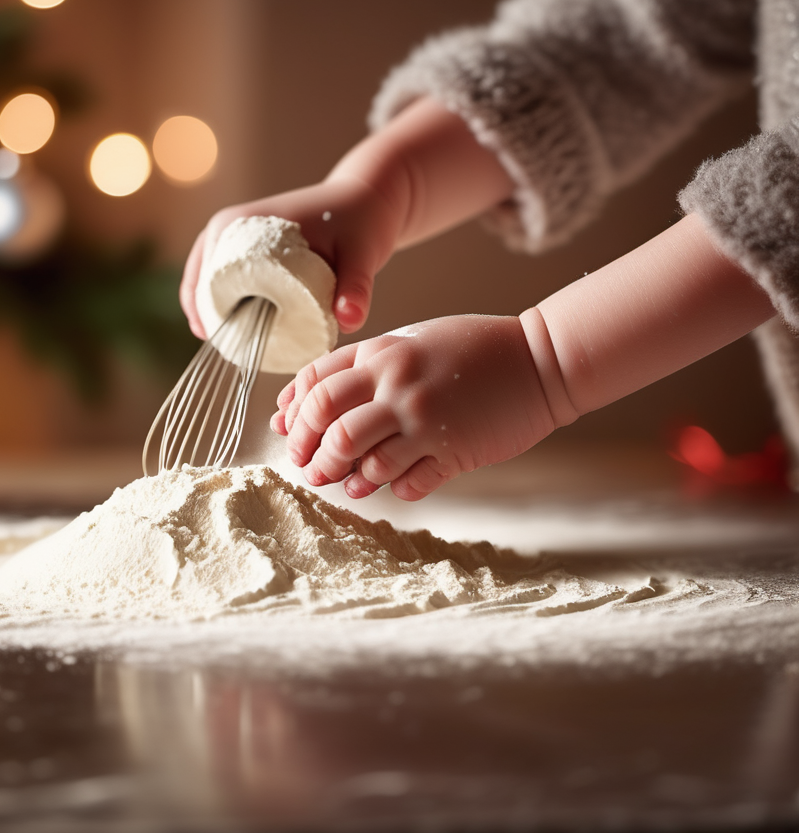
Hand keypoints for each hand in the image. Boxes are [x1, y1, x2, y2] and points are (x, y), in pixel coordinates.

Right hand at [179, 173, 400, 338]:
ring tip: (227, 343)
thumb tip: (349, 321)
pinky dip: (222, 299)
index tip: (221, 342)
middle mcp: (231, 224)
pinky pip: (221, 274)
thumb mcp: (361, 254)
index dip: (206, 312)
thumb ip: (357, 288)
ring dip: (210, 309)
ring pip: (206, 278)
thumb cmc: (361, 221)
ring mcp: (236, 232)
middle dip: (205, 314)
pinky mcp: (247, 242)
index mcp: (244, 224)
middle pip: (200, 279)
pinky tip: (233, 326)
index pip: (206, 277)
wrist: (365, 198)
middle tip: (226, 350)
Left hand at [272, 315, 557, 500]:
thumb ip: (362, 367)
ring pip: (362, 458)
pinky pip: (407, 482)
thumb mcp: (410, 342)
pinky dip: (391, 489)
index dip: (295, 415)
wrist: (541, 360)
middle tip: (311, 467)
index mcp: (380, 354)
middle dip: (311, 453)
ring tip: (346, 482)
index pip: (314, 385)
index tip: (290, 434)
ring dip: (346, 477)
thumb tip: (304, 402)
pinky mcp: (453, 450)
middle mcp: (396, 384)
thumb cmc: (472, 350)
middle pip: (329, 426)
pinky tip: (390, 486)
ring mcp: (425, 419)